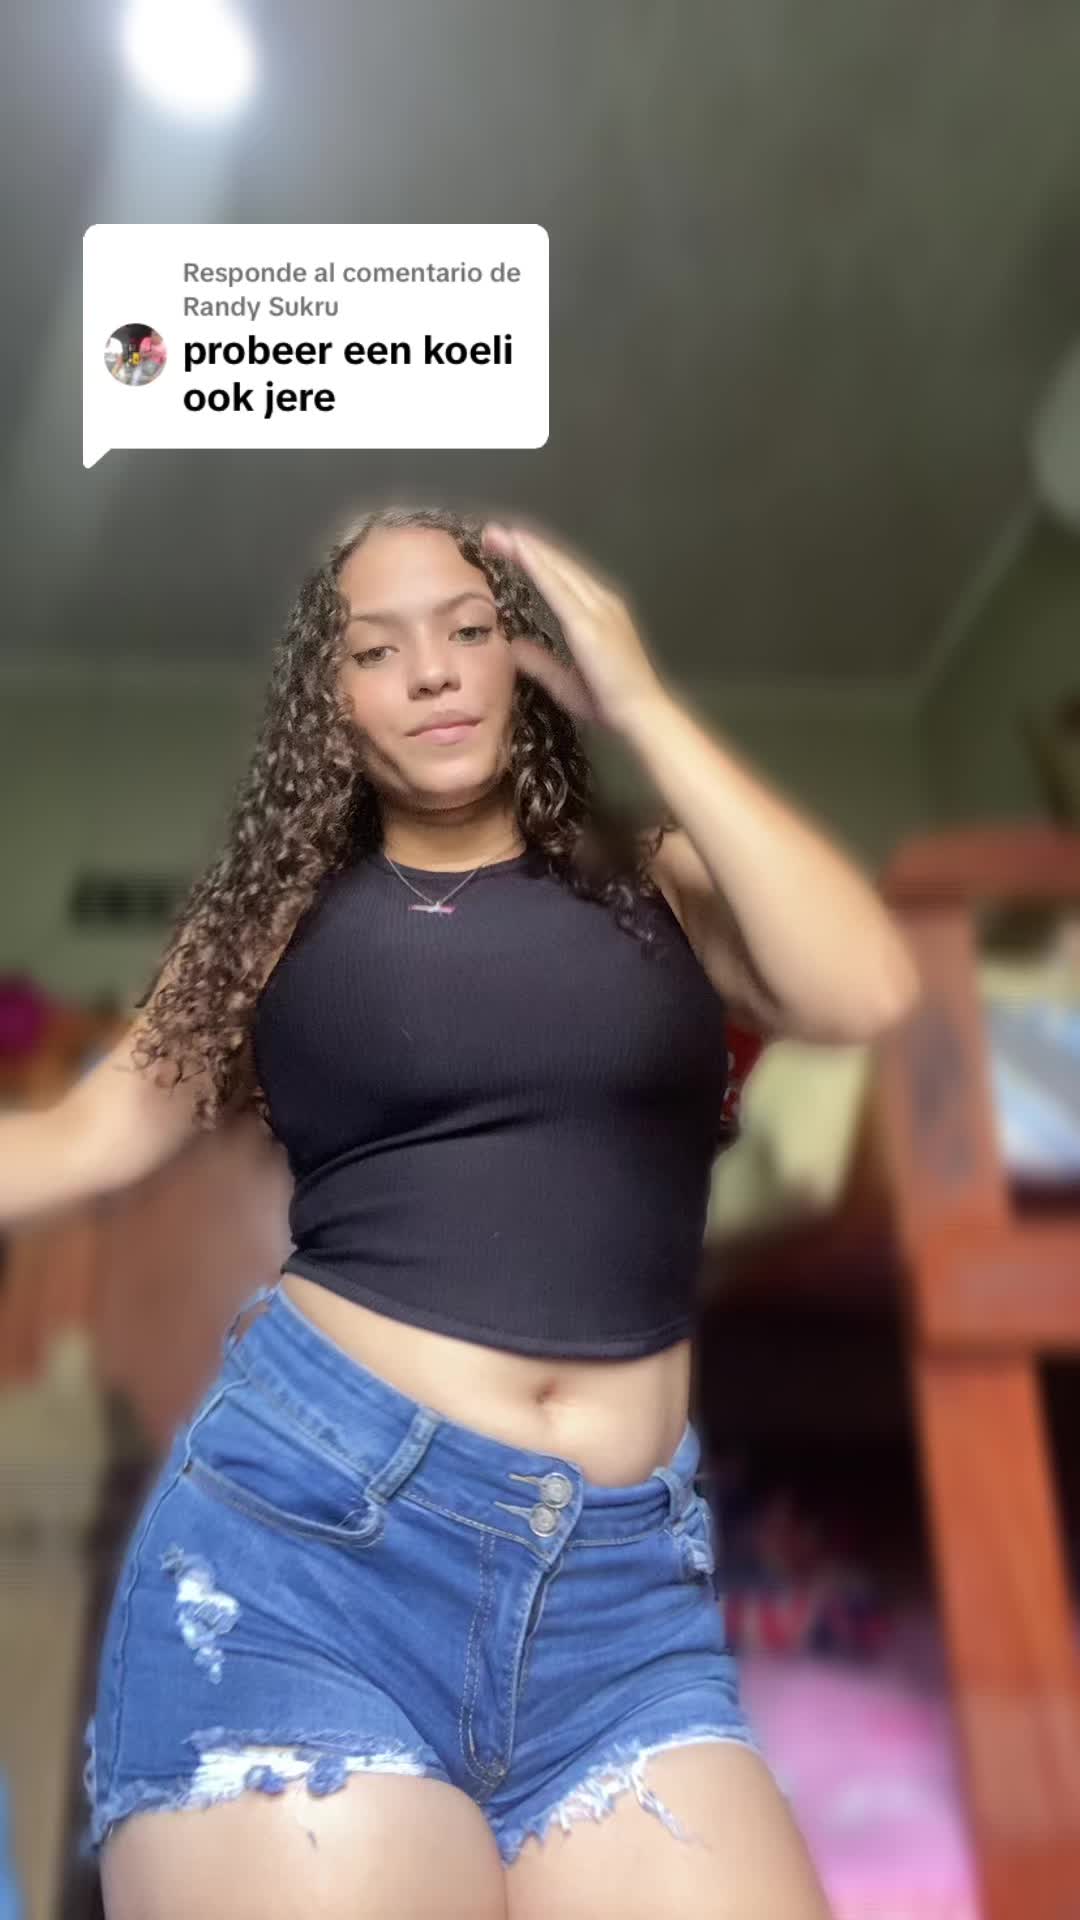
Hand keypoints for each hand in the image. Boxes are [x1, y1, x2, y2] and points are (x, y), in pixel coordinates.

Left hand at [481, 521, 663, 732]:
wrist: (641, 714)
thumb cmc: (610, 701)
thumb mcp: (565, 681)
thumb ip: (541, 662)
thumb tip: (515, 646)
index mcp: (598, 613)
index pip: (562, 578)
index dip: (535, 559)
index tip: (507, 546)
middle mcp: (601, 603)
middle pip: (558, 566)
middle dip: (524, 546)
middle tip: (492, 533)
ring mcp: (598, 609)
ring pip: (557, 569)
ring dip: (527, 549)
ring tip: (498, 535)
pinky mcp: (589, 622)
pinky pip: (558, 587)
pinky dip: (538, 565)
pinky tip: (520, 550)